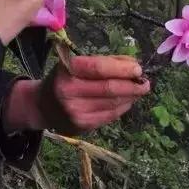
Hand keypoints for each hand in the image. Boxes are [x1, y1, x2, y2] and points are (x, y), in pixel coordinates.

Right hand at [2, 55, 150, 134]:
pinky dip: (122, 107)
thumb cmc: (64, 79)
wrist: (42, 106)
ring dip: (130, 96)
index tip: (138, 68)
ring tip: (138, 90)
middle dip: (132, 85)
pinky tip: (126, 100)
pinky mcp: (82, 126)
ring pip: (113, 104)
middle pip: (109, 88)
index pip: (98, 68)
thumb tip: (133, 64)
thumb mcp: (75, 64)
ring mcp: (75, 111)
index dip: (121, 68)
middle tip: (146, 82)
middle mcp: (69, 92)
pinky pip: (110, 115)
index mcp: (66, 70)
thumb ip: (103, 62)